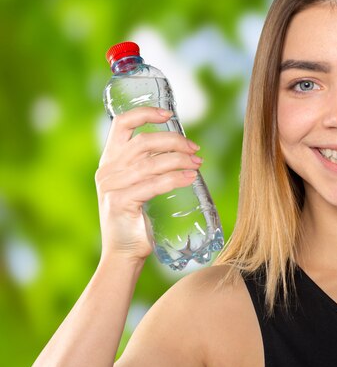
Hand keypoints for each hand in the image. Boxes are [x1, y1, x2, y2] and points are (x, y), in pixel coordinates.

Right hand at [95, 107, 201, 262]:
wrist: (124, 253)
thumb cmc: (137, 219)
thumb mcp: (138, 186)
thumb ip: (150, 167)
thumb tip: (185, 151)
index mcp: (110, 160)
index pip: (122, 123)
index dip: (146, 113)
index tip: (169, 114)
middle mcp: (107, 169)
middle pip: (144, 142)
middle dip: (174, 141)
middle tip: (195, 149)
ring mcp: (111, 186)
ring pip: (152, 163)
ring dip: (180, 160)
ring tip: (198, 163)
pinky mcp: (119, 202)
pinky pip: (153, 185)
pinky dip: (175, 179)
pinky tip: (190, 177)